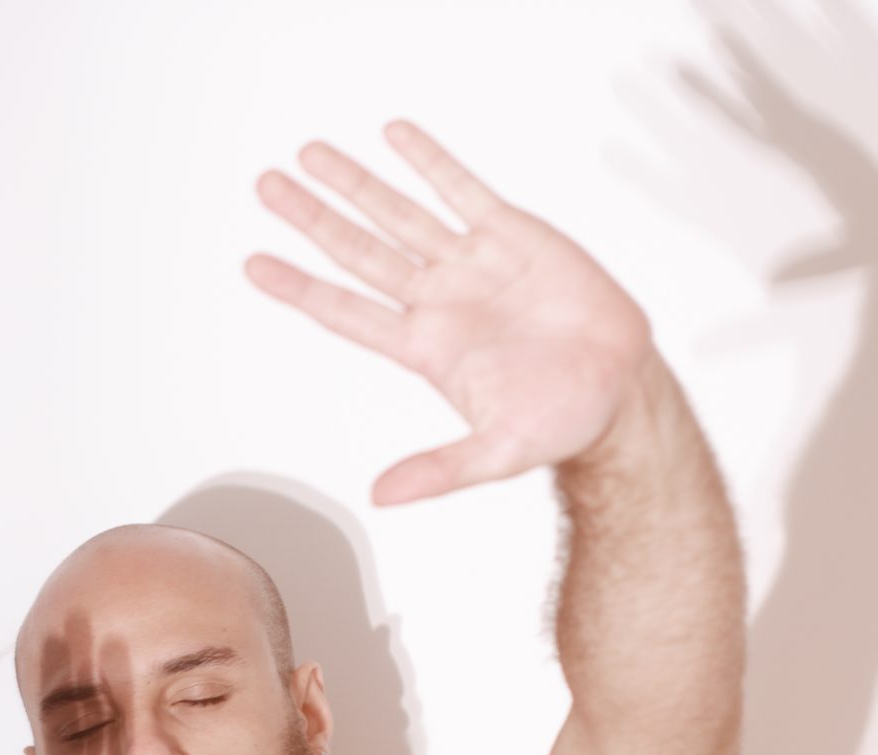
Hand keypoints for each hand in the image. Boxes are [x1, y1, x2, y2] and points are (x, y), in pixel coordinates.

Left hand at [245, 118, 655, 504]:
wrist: (623, 387)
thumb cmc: (561, 422)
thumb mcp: (498, 453)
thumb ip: (440, 470)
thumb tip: (382, 496)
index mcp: (425, 347)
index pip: (346, 311)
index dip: (299, 287)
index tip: (254, 264)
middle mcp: (438, 299)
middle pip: (359, 251)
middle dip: (312, 218)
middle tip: (266, 185)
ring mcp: (471, 263)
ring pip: (399, 213)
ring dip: (355, 183)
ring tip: (310, 152)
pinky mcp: (513, 234)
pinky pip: (462, 189)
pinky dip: (428, 161)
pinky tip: (394, 134)